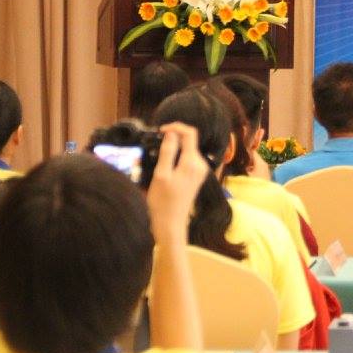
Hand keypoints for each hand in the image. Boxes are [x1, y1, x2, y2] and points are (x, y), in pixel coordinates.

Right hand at [147, 122, 207, 237]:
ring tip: (154, 158)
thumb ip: (168, 152)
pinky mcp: (195, 178)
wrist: (171, 225)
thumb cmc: (163, 202)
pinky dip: (174, 159)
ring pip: (186, 151)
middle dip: (171, 140)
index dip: (175, 127)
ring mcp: (199, 172)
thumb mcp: (161, 174)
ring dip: (171, 150)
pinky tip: (162, 167)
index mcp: (193, 162)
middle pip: (188, 142)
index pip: (190, 133)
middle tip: (152, 145)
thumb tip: (172, 134)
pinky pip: (186, 161)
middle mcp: (200, 165)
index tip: (160, 130)